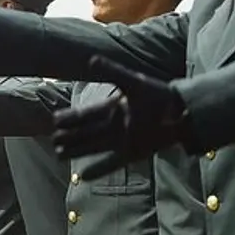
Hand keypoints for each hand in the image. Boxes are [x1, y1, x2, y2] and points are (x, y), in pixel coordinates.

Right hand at [51, 55, 190, 180]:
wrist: (181, 112)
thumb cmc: (158, 95)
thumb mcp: (133, 81)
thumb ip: (112, 71)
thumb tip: (91, 59)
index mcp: (113, 108)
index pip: (86, 114)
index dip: (71, 117)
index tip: (55, 120)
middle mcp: (114, 125)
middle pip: (86, 132)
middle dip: (70, 136)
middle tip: (53, 140)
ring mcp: (122, 141)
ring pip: (93, 147)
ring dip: (77, 151)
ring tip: (60, 154)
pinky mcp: (132, 153)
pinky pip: (111, 164)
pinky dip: (98, 170)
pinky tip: (84, 175)